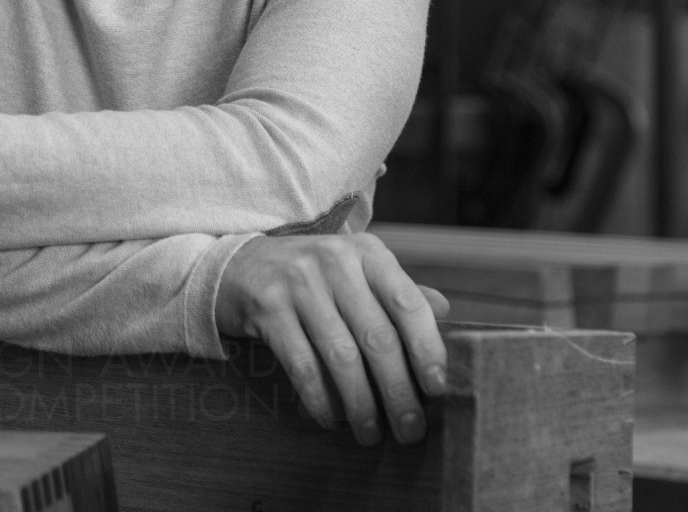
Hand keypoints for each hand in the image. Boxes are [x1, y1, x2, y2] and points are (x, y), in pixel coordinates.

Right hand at [216, 233, 448, 446]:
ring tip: (371, 433)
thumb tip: (446, 313)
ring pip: (341, 356)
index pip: (407, 303)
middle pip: (377, 336)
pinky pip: (302, 365)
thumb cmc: (313, 276)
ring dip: (361, 404)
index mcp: (365, 252)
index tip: (438, 389)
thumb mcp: (356, 272)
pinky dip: (321, 399)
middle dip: (398, 391)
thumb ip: (396, 292)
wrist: (242, 264)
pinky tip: (331, 419)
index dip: (427, 349)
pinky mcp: (268, 306)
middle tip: (411, 429)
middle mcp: (334, 261)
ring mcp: (298, 282)